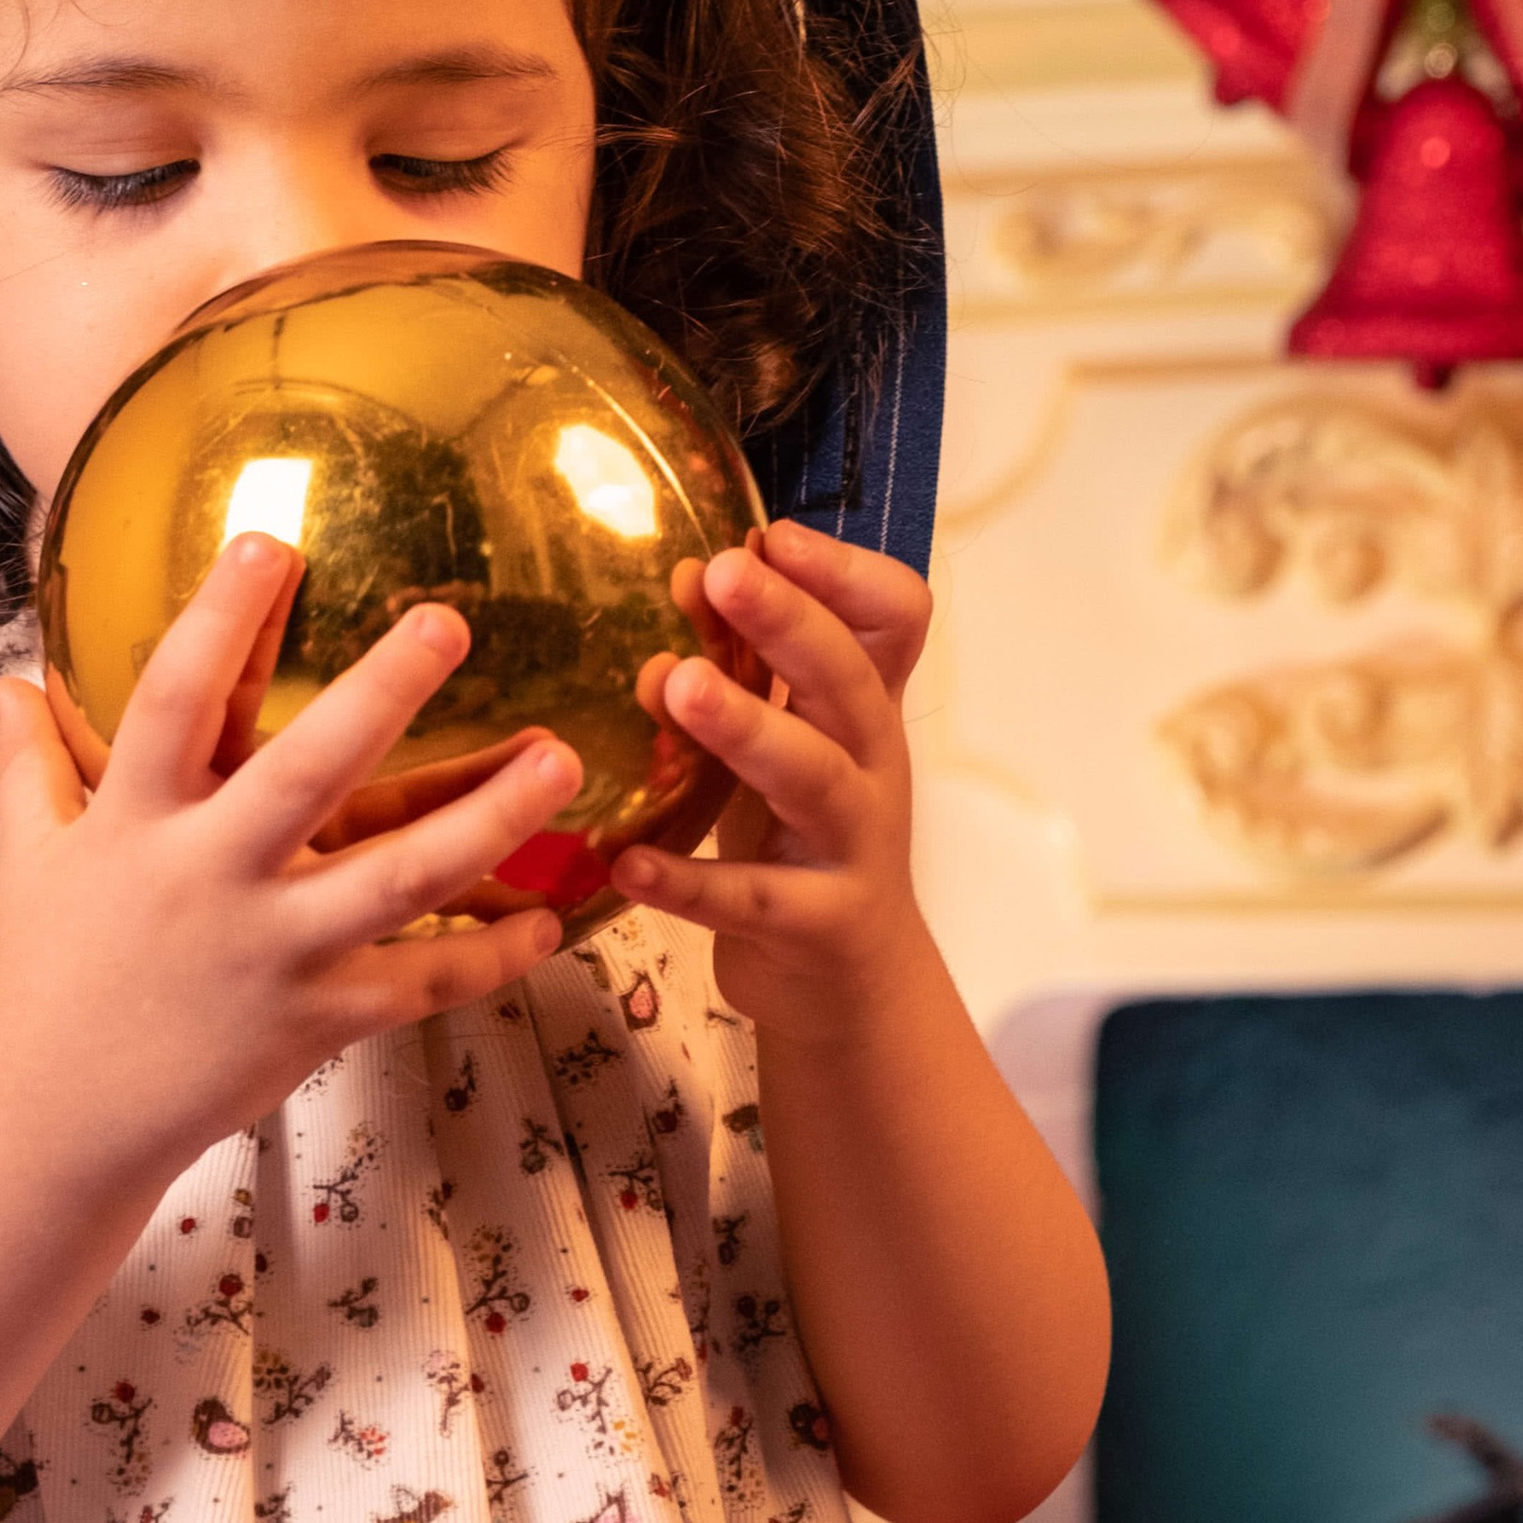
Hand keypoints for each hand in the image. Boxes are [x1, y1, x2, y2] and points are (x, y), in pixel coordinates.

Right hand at [0, 531, 579, 1162]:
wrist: (59, 1117)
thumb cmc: (51, 973)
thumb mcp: (31, 855)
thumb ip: (33, 759)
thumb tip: (6, 677)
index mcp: (137, 821)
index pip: (176, 699)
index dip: (219, 620)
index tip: (268, 541)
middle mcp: (209, 876)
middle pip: (307, 772)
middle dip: (381, 694)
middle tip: (449, 621)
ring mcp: (271, 950)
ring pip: (398, 876)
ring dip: (488, 819)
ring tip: (561, 760)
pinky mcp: (316, 1018)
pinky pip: (421, 982)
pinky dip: (490, 956)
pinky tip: (551, 921)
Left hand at [610, 523, 929, 1052]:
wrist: (852, 986)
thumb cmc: (802, 839)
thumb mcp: (793, 742)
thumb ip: (753, 669)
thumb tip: (691, 571)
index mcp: (865, 709)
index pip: (897, 619)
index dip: (846, 572)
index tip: (768, 536)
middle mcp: (871, 764)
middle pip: (851, 681)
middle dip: (789, 622)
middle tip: (718, 573)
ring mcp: (853, 846)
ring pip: (813, 778)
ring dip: (746, 727)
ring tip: (674, 685)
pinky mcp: (817, 924)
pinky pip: (752, 900)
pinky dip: (688, 881)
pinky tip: (625, 862)